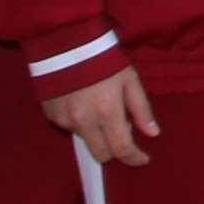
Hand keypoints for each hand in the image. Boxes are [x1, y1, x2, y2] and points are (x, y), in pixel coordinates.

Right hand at [44, 66, 160, 170]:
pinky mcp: (51, 116)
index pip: (121, 148)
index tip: (142, 159)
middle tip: (121, 133)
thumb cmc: (104, 60)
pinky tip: (82, 104)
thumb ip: (141, 109)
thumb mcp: (129, 80)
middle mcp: (84, 121)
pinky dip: (80, 123)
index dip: (134, 158)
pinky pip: (70, 129)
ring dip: (96, 133)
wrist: (66, 44)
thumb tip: (152, 134)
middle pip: (101, 154)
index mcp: (107, 112)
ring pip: (86, 141)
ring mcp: (65, 120)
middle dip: (114, 150)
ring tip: (99, 109)